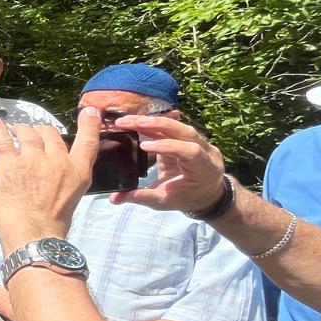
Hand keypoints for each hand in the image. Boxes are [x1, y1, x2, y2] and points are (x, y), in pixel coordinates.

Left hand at [0, 114, 97, 247]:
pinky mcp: (10, 164)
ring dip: (20, 131)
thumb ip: (66, 177)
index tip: (90, 112)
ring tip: (14, 133)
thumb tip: (55, 168)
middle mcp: (58, 161)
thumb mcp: (72, 197)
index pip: (88, 141)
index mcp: (78, 172)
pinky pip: (2, 140)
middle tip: (32, 139)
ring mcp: (33, 160)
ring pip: (27, 133)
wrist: (33, 235)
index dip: (89, 124)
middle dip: (40, 132)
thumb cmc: (51, 224)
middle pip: (50, 133)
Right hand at [108, 114, 227, 212]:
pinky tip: (138, 119)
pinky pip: (172, 126)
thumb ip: (141, 197)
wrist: (206, 194)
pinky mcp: (187, 137)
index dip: (167, 146)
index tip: (143, 145)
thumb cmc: (187, 198)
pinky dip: (155, 122)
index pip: (190, 151)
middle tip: (128, 123)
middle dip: (156, 124)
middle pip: (184, 131)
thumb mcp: (164, 201)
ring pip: (177, 125)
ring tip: (127, 121)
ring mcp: (199, 141)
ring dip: (151, 121)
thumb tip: (113, 198)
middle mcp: (206, 151)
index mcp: (204, 169)